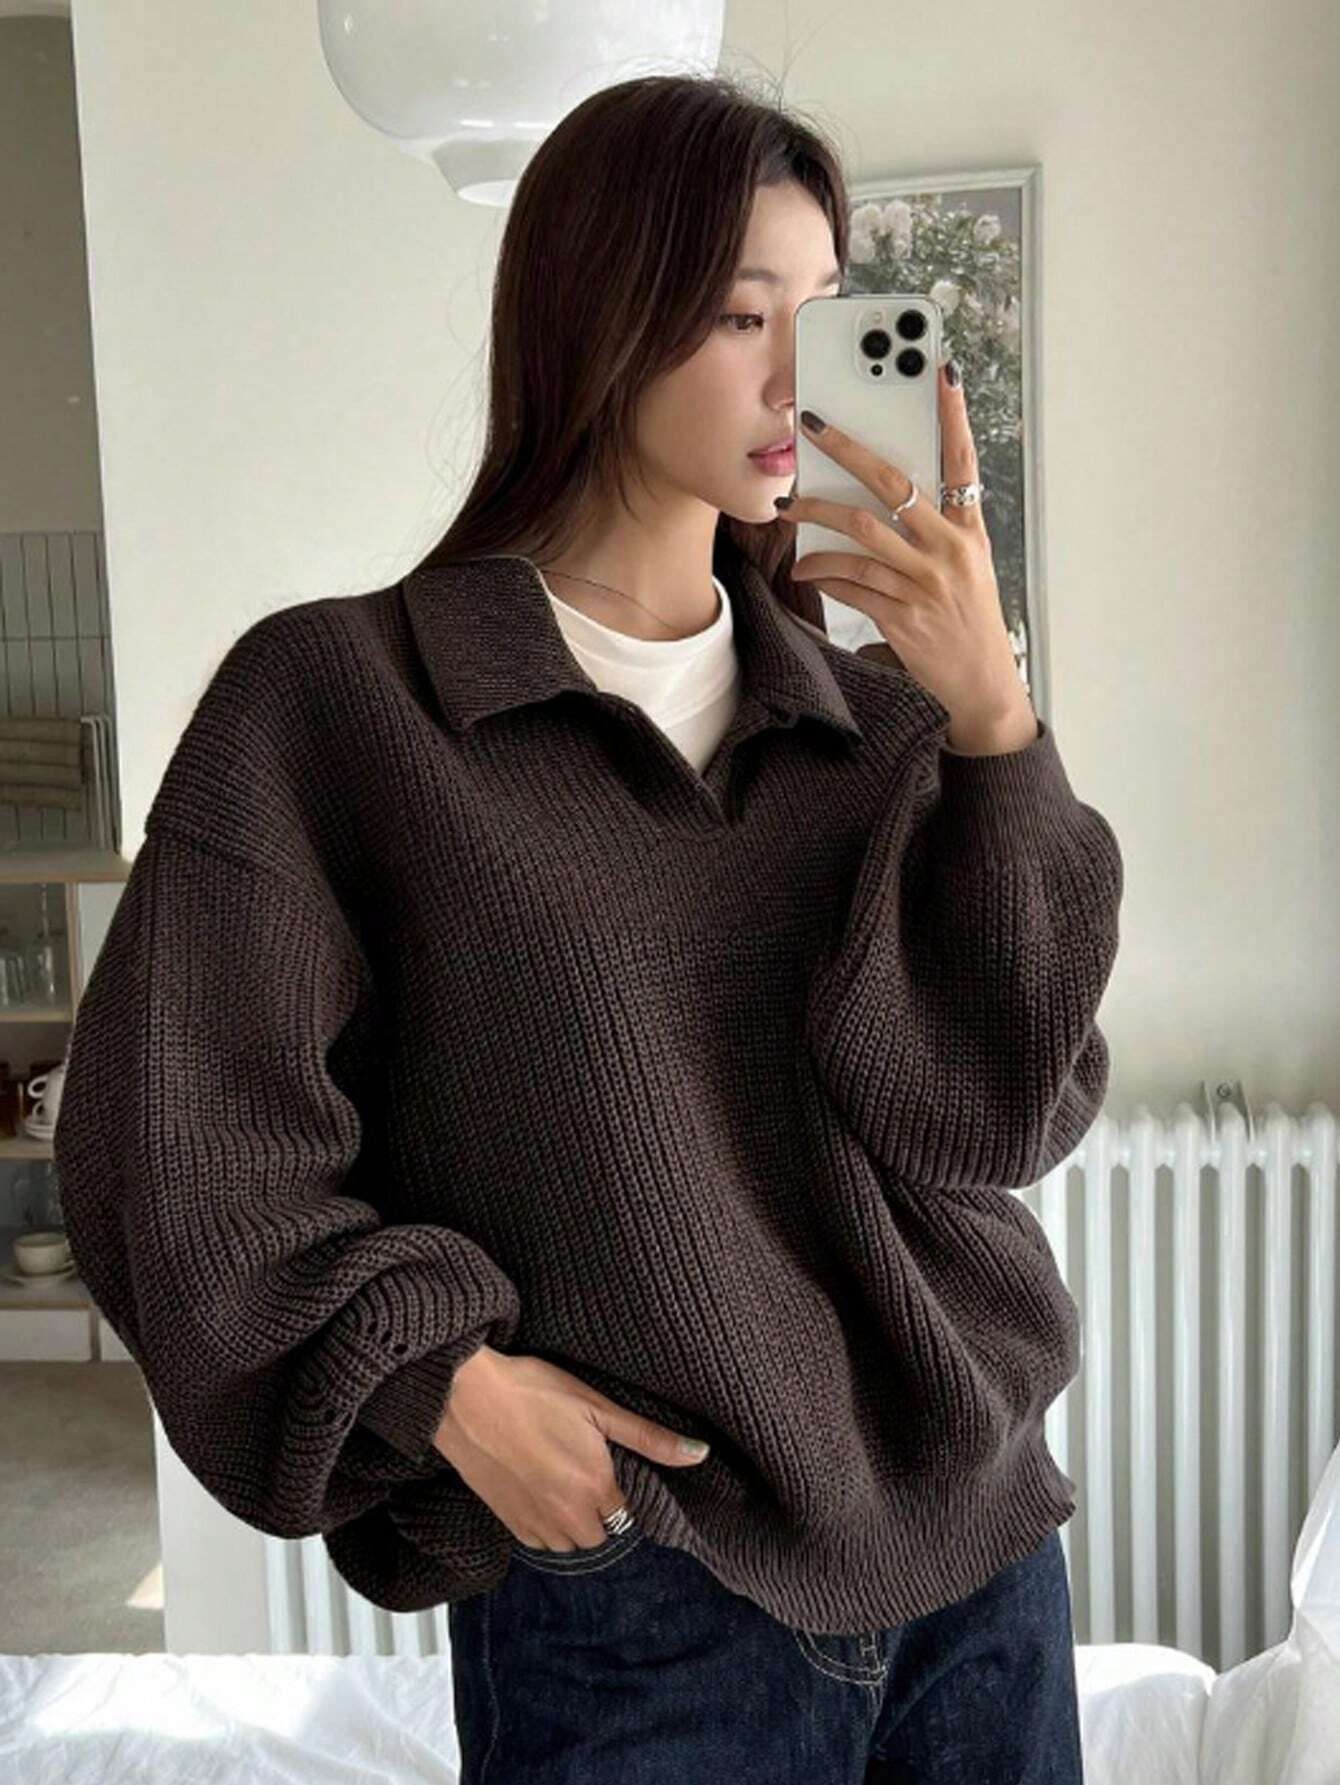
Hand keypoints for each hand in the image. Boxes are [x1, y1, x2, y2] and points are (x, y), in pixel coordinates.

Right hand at [433, 1345, 710, 1551]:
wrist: (464, 1396)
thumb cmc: (533, 1391)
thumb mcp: (597, 1405)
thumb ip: (649, 1437)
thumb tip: (700, 1454)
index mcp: (595, 1485)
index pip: (627, 1512)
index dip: (622, 1489)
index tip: (611, 1466)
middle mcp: (567, 1514)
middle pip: (600, 1534)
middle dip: (600, 1511)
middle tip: (587, 1472)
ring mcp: (533, 1522)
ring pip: (569, 1543)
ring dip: (573, 1522)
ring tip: (562, 1480)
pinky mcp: (505, 1520)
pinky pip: (538, 1541)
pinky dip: (544, 1525)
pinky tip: (538, 1489)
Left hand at [779, 364, 1036, 751]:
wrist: (981, 686)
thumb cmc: (968, 623)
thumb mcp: (968, 570)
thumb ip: (937, 533)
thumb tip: (886, 501)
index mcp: (969, 532)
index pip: (963, 461)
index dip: (953, 415)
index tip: (941, 371)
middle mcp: (950, 551)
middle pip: (893, 486)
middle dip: (848, 450)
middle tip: (815, 426)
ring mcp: (926, 583)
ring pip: (860, 533)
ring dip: (817, 518)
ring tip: (789, 509)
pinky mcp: (902, 615)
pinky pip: (851, 583)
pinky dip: (823, 573)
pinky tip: (806, 569)